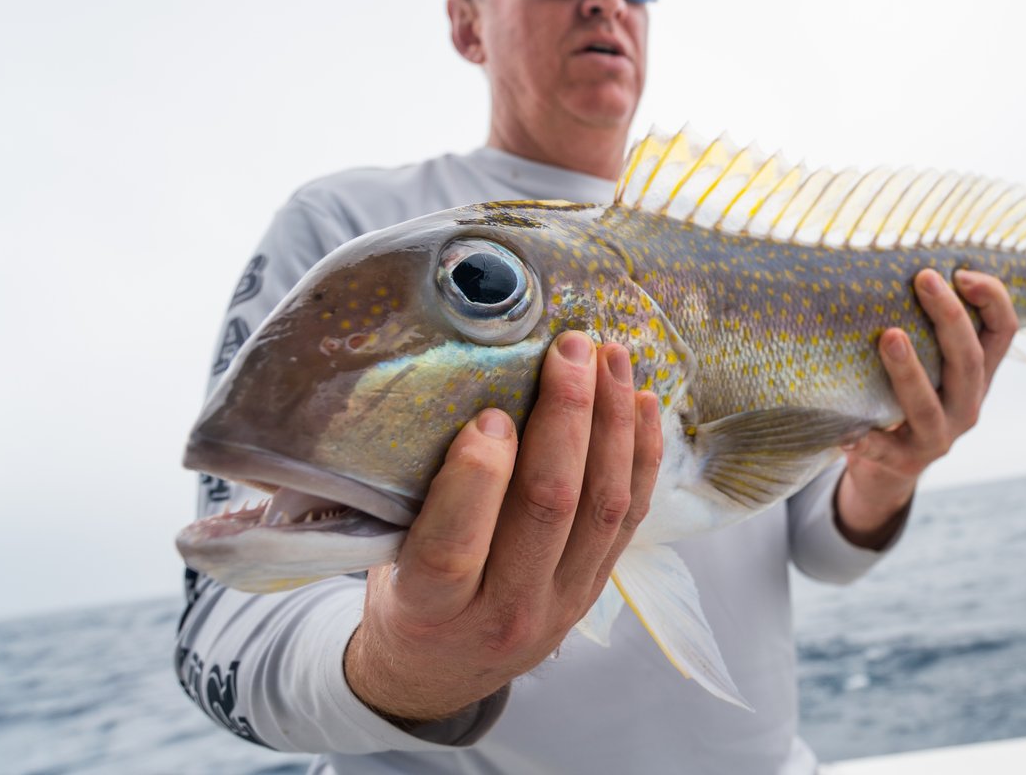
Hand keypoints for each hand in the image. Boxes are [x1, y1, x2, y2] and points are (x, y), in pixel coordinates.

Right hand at [345, 332, 663, 721]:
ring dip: (612, 422)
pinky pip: (631, 517)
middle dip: (566, 417)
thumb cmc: (402, 597)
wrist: (438, 676)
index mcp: (429, 608)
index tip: (488, 415)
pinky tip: (642, 403)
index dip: (477, 477)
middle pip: (549, 509)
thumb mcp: (383, 557)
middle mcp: (504, 612)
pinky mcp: (596, 588)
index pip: (454, 547)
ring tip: (612, 357)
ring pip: (603, 507)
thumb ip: (416, 498)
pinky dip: (641, 454)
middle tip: (568, 349)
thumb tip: (453, 395)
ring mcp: (561, 603)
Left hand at [836, 270, 1017, 547]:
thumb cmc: (900, 395)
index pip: (1003, 331)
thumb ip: (923, 324)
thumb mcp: (926, 362)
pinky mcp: (903, 463)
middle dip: (949, 318)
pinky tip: (847, 432)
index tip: (962, 271)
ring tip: (890, 337)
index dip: (993, 298)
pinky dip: (867, 441)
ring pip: (929, 406)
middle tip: (923, 279)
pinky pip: (884, 452)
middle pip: (969, 361)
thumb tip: (891, 256)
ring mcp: (938, 437)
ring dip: (910, 371)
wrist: (885, 469)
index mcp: (977, 375)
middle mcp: (967, 405)